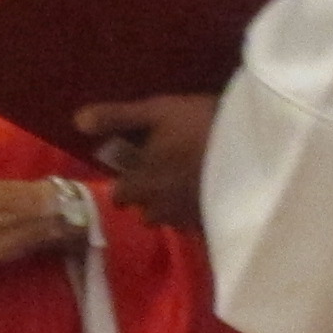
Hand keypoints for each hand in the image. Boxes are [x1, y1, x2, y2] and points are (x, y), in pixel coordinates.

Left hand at [71, 94, 216, 230]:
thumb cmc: (201, 123)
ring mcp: (188, 217)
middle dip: (148, 197)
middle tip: (163, 172)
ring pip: (169, 218)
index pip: (120, 195)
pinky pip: (195, 222)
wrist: (256, 144)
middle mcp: (160, 207)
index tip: (136, 168)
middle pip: (144, 211)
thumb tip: (77, 120)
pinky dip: (195, 210)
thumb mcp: (157, 110)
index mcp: (141, 183)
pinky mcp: (213, 219)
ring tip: (184, 183)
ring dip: (170, 206)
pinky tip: (206, 191)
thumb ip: (116, 117)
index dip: (126, 182)